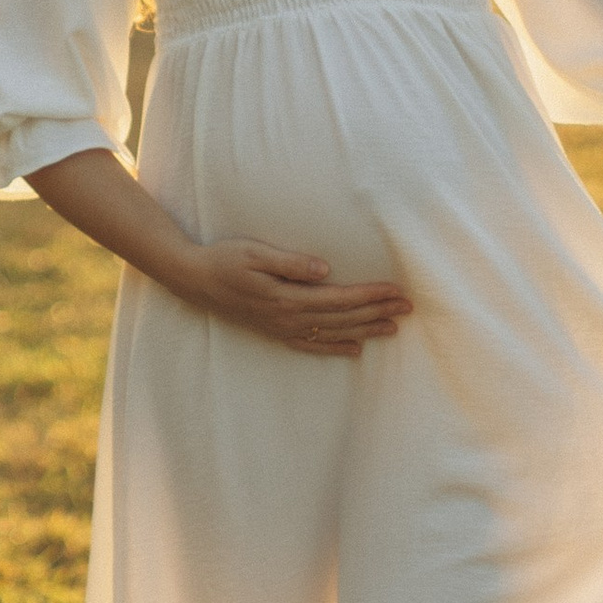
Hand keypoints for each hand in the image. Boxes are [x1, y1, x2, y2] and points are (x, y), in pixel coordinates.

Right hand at [178, 238, 412, 358]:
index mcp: (287, 298)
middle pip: (343, 318)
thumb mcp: (254, 253)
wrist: (194, 280)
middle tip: (408, 307)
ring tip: (394, 327)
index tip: (396, 291)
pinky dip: (336, 348)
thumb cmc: (224, 259)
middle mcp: (288, 318)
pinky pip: (312, 345)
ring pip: (333, 333)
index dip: (370, 296)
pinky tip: (355, 349)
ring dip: (365, 330)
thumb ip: (290, 262)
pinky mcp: (275, 332)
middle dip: (378, 312)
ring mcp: (282, 329)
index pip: (340, 298)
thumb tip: (324, 269)